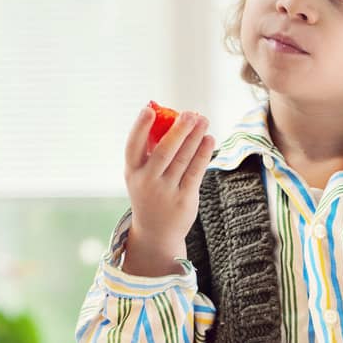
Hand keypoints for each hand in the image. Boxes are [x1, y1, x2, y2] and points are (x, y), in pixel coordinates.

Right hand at [124, 105, 214, 247]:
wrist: (156, 232)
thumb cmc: (149, 193)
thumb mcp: (142, 175)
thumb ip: (151, 150)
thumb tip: (168, 118)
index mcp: (132, 171)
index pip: (133, 146)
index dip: (140, 127)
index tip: (149, 110)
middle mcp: (147, 181)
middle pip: (164, 151)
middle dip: (178, 130)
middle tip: (190, 113)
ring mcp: (165, 191)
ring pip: (183, 159)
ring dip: (195, 137)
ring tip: (204, 120)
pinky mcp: (183, 199)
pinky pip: (195, 172)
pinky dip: (203, 154)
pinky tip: (209, 139)